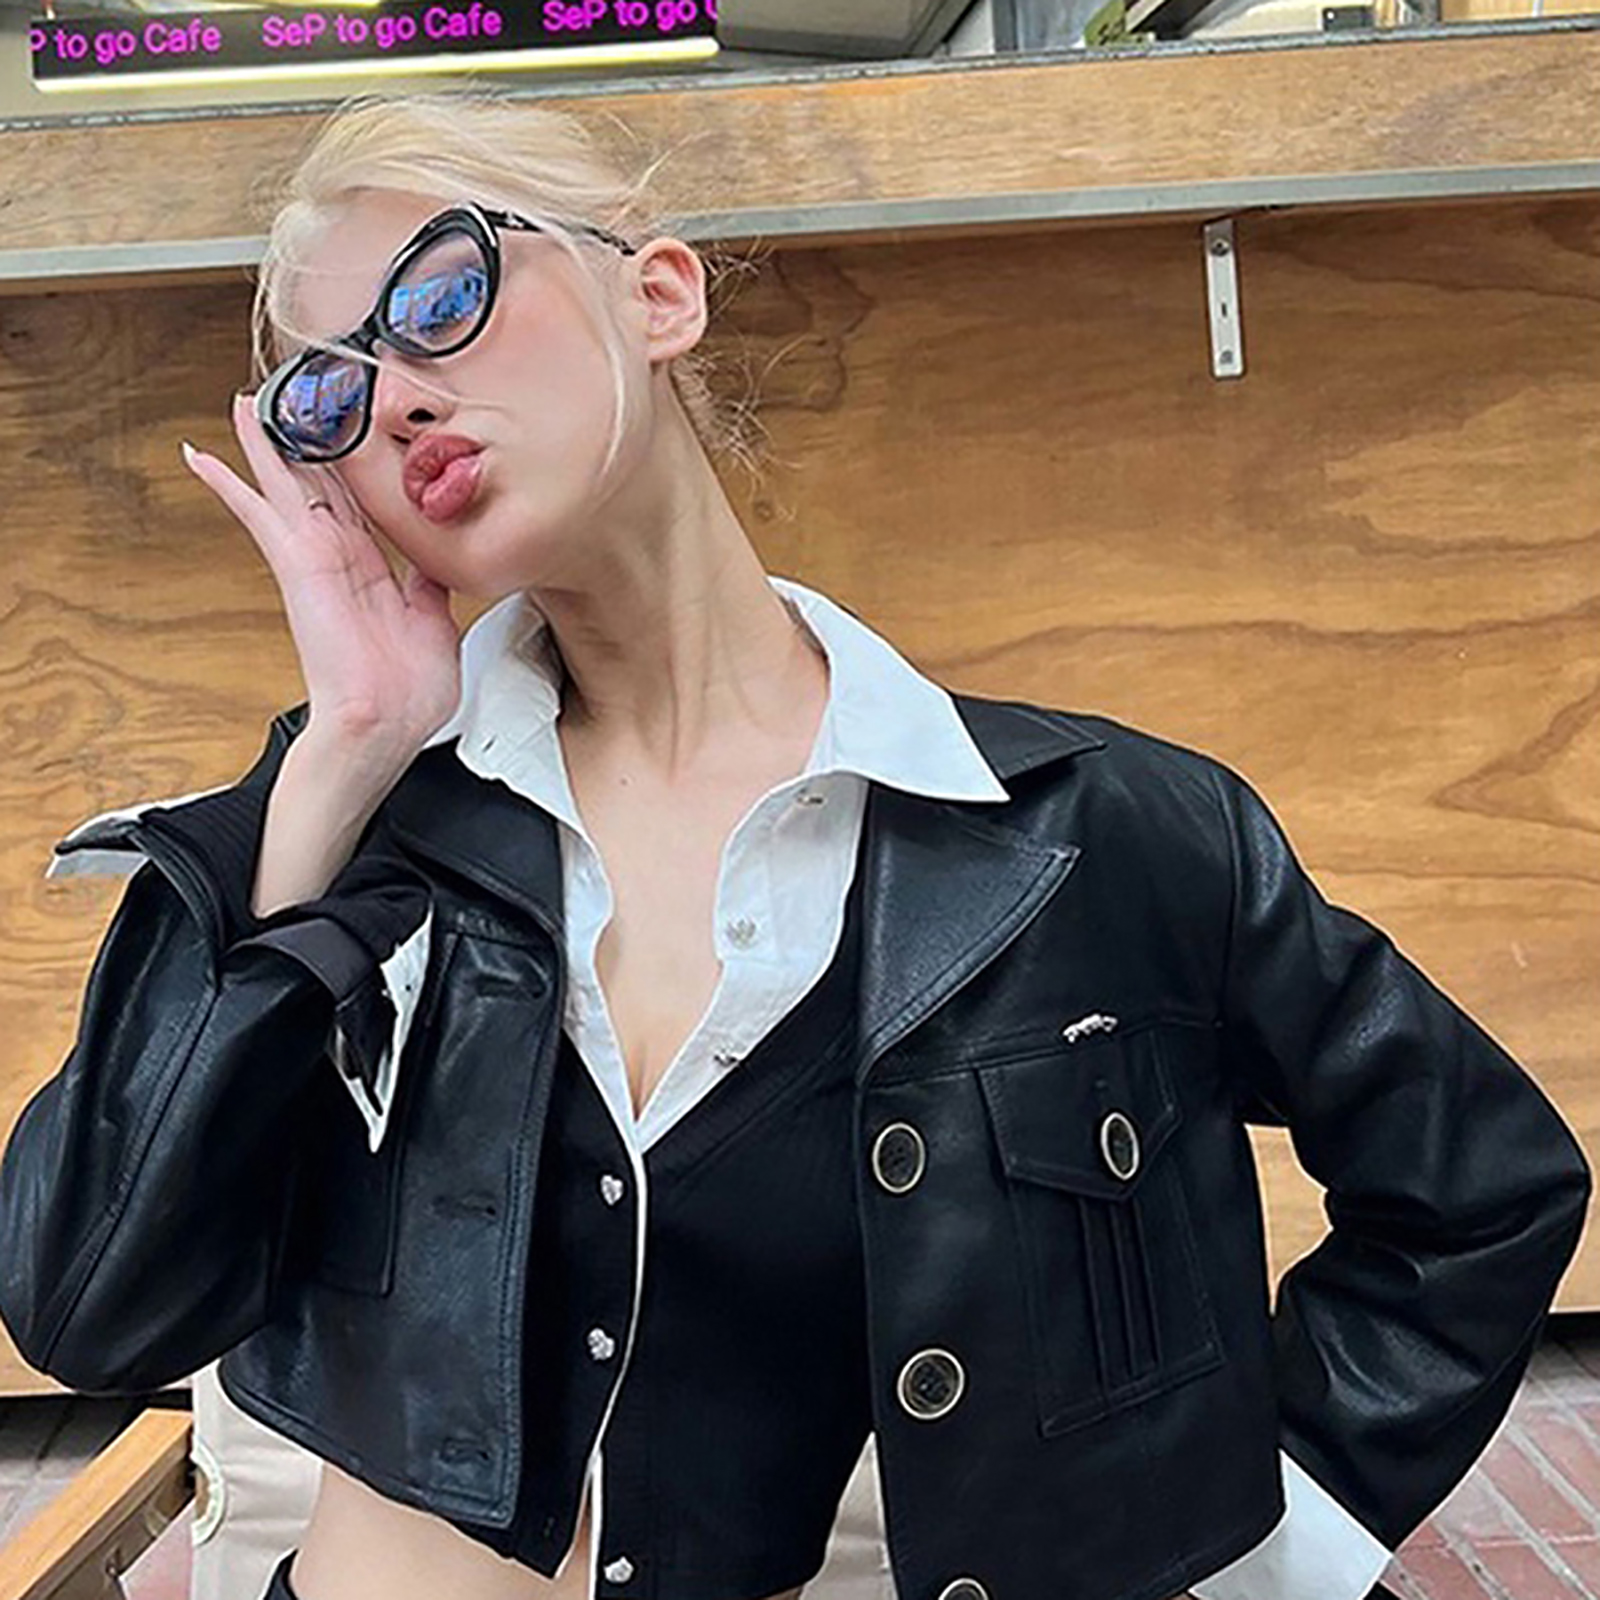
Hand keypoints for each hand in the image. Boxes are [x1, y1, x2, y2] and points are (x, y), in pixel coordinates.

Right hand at [182, 393, 461, 753]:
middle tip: (287, 404)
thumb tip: (438, 567)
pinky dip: (230, 485)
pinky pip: (257, 516)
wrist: (385, 725)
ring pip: (284, 488)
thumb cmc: (408, 696)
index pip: (359, 509)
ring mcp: (314, 562)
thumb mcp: (437, 628)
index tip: (344, 438)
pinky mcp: (296, 566)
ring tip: (245, 408)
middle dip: (303, 446)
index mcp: (375, 574)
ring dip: (264, 448)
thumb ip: (431, 590)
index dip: (351, 472)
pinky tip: (201, 457)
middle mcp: (341, 562)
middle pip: (317, 488)